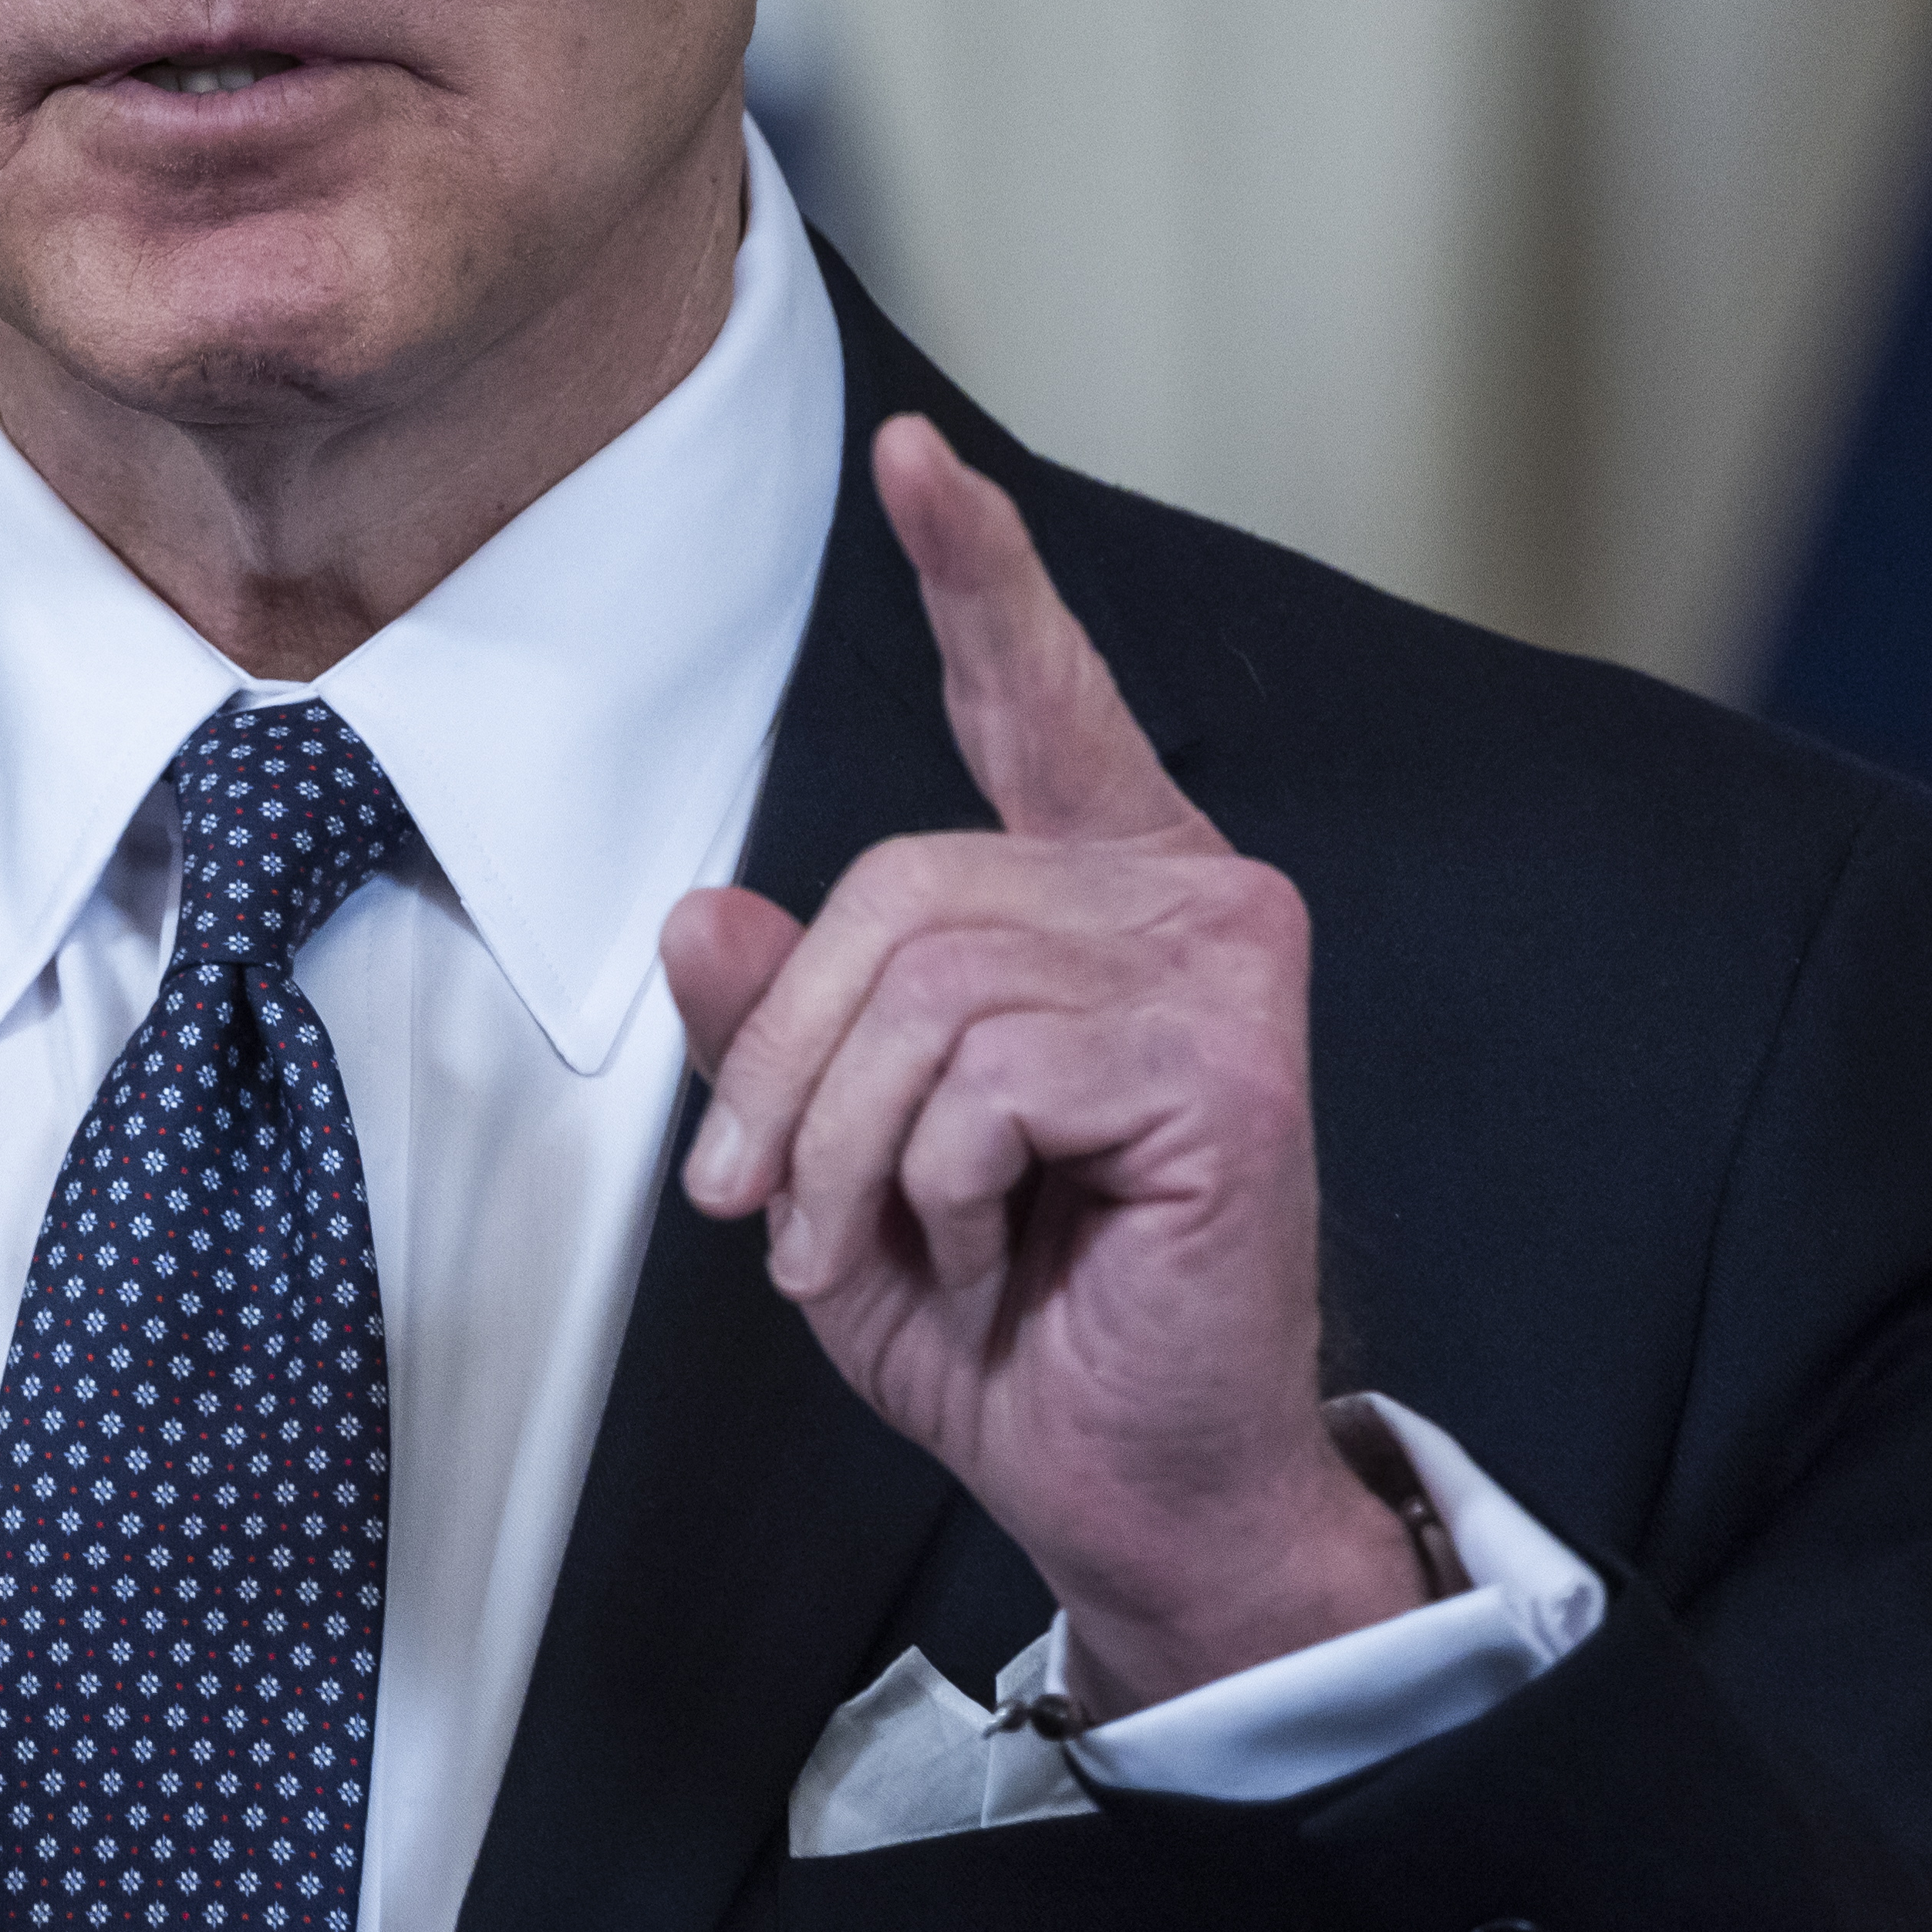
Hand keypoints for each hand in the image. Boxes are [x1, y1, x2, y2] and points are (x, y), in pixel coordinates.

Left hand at [661, 416, 1413, 1713]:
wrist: (1131, 1480)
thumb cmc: (1008, 1322)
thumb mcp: (837, 1162)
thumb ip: (781, 1030)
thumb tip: (706, 911)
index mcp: (1093, 894)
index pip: (1029, 698)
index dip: (974, 569)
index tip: (914, 451)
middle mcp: (1177, 894)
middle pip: (892, 888)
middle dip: (796, 1067)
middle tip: (781, 1211)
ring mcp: (1217, 964)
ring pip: (921, 986)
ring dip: (844, 1148)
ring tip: (881, 1244)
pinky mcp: (1225, 1056)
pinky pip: (982, 1070)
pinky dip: (930, 1182)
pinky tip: (990, 1244)